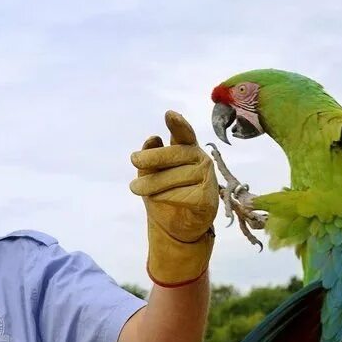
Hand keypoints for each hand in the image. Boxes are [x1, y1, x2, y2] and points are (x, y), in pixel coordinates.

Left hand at [129, 111, 218, 285]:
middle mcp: (200, 160)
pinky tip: (163, 200)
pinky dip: (166, 198)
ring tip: (136, 188)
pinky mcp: (208, 197)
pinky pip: (180, 195)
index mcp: (187, 149)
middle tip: (133, 160)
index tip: (169, 114)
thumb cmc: (164, 193)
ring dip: (152, 184)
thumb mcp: (151, 173)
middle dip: (152, 158)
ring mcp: (207, 178)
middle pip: (175, 154)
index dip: (178, 124)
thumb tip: (153, 140)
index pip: (185, 133)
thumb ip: (151, 157)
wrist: (177, 227)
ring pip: (174, 176)